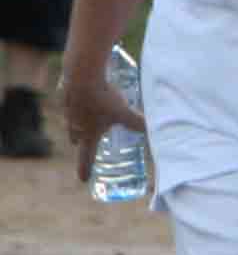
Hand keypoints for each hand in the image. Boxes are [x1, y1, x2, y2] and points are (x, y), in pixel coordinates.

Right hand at [58, 66, 143, 186]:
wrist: (81, 75)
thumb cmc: (103, 98)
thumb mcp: (124, 112)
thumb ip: (138, 123)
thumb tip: (154, 131)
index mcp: (86, 134)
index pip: (86, 157)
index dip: (85, 168)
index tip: (83, 179)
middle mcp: (74, 126)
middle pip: (76, 138)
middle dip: (82, 142)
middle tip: (85, 144)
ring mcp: (68, 111)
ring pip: (72, 122)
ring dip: (79, 123)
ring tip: (87, 121)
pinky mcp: (66, 97)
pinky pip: (72, 105)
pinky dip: (77, 106)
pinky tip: (84, 99)